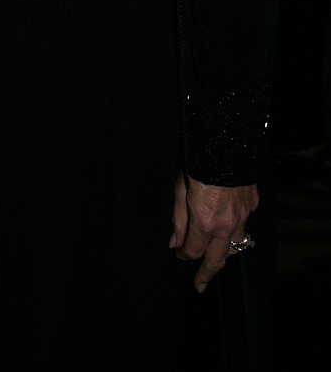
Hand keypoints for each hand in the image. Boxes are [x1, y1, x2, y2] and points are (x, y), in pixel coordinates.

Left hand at [171, 173, 257, 292]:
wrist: (226, 143)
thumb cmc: (197, 164)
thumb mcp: (180, 190)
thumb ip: (179, 221)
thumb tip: (175, 244)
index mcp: (205, 222)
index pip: (194, 251)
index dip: (184, 255)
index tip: (179, 255)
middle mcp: (226, 225)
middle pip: (218, 259)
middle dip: (207, 273)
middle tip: (200, 284)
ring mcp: (243, 216)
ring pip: (235, 245)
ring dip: (224, 254)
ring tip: (214, 261)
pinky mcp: (253, 205)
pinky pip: (244, 225)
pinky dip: (235, 231)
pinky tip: (229, 230)